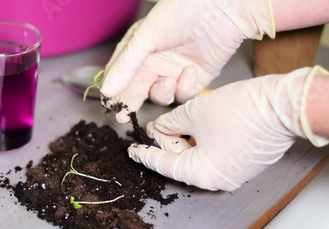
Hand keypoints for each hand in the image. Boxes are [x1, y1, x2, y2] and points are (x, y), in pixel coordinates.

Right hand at [100, 0, 274, 122]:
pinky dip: (184, 88)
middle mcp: (153, 63)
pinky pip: (182, 96)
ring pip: (159, 97)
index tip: (111, 107)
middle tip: (123, 116)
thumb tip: (106, 91)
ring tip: (168, 80)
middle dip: (129, 104)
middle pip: (136, 91)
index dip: (114, 92)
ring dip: (161, 93)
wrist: (222, 8)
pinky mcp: (193, 80)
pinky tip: (189, 71)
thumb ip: (126, 66)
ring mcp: (173, 73)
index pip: (119, 76)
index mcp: (137, 50)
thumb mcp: (146, 36)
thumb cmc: (182, 11)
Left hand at [128, 66, 327, 190]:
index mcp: (201, 174)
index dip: (145, 154)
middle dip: (167, 141)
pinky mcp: (244, 162)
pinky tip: (194, 122)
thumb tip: (159, 127)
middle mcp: (217, 179)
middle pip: (181, 160)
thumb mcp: (193, 113)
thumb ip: (170, 123)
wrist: (284, 106)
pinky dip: (201, 139)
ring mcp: (233, 172)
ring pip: (197, 155)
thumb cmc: (239, 111)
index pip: (164, 164)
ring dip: (184, 137)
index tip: (132, 150)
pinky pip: (214, 152)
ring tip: (174, 120)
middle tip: (155, 125)